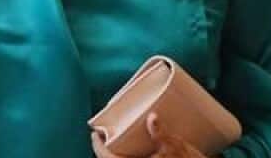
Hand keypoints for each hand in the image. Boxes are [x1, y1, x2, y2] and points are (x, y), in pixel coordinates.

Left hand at [90, 112, 208, 157]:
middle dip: (108, 151)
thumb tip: (152, 118)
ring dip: (121, 155)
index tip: (94, 134)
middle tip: (106, 136)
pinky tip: (137, 151)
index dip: (98, 146)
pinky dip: (132, 157)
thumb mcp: (176, 148)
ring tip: (120, 141)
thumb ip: (161, 133)